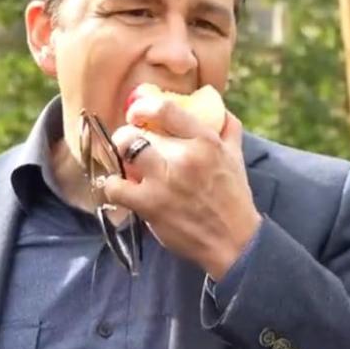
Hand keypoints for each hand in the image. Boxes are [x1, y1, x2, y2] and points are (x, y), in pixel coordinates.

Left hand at [102, 94, 260, 279]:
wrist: (234, 241)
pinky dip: (113, 185)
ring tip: (123, 163)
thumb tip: (219, 109)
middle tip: (128, 143)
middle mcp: (184, 156)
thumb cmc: (234, 198)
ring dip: (119, 154)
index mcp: (206, 141)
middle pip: (137, 131)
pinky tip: (120, 187)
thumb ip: (228, 130)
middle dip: (127, 135)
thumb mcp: (236, 157)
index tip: (137, 114)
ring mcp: (164, 181)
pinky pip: (116, 186)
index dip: (142, 107)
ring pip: (125, 150)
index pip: (165, 109)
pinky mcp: (150, 205)